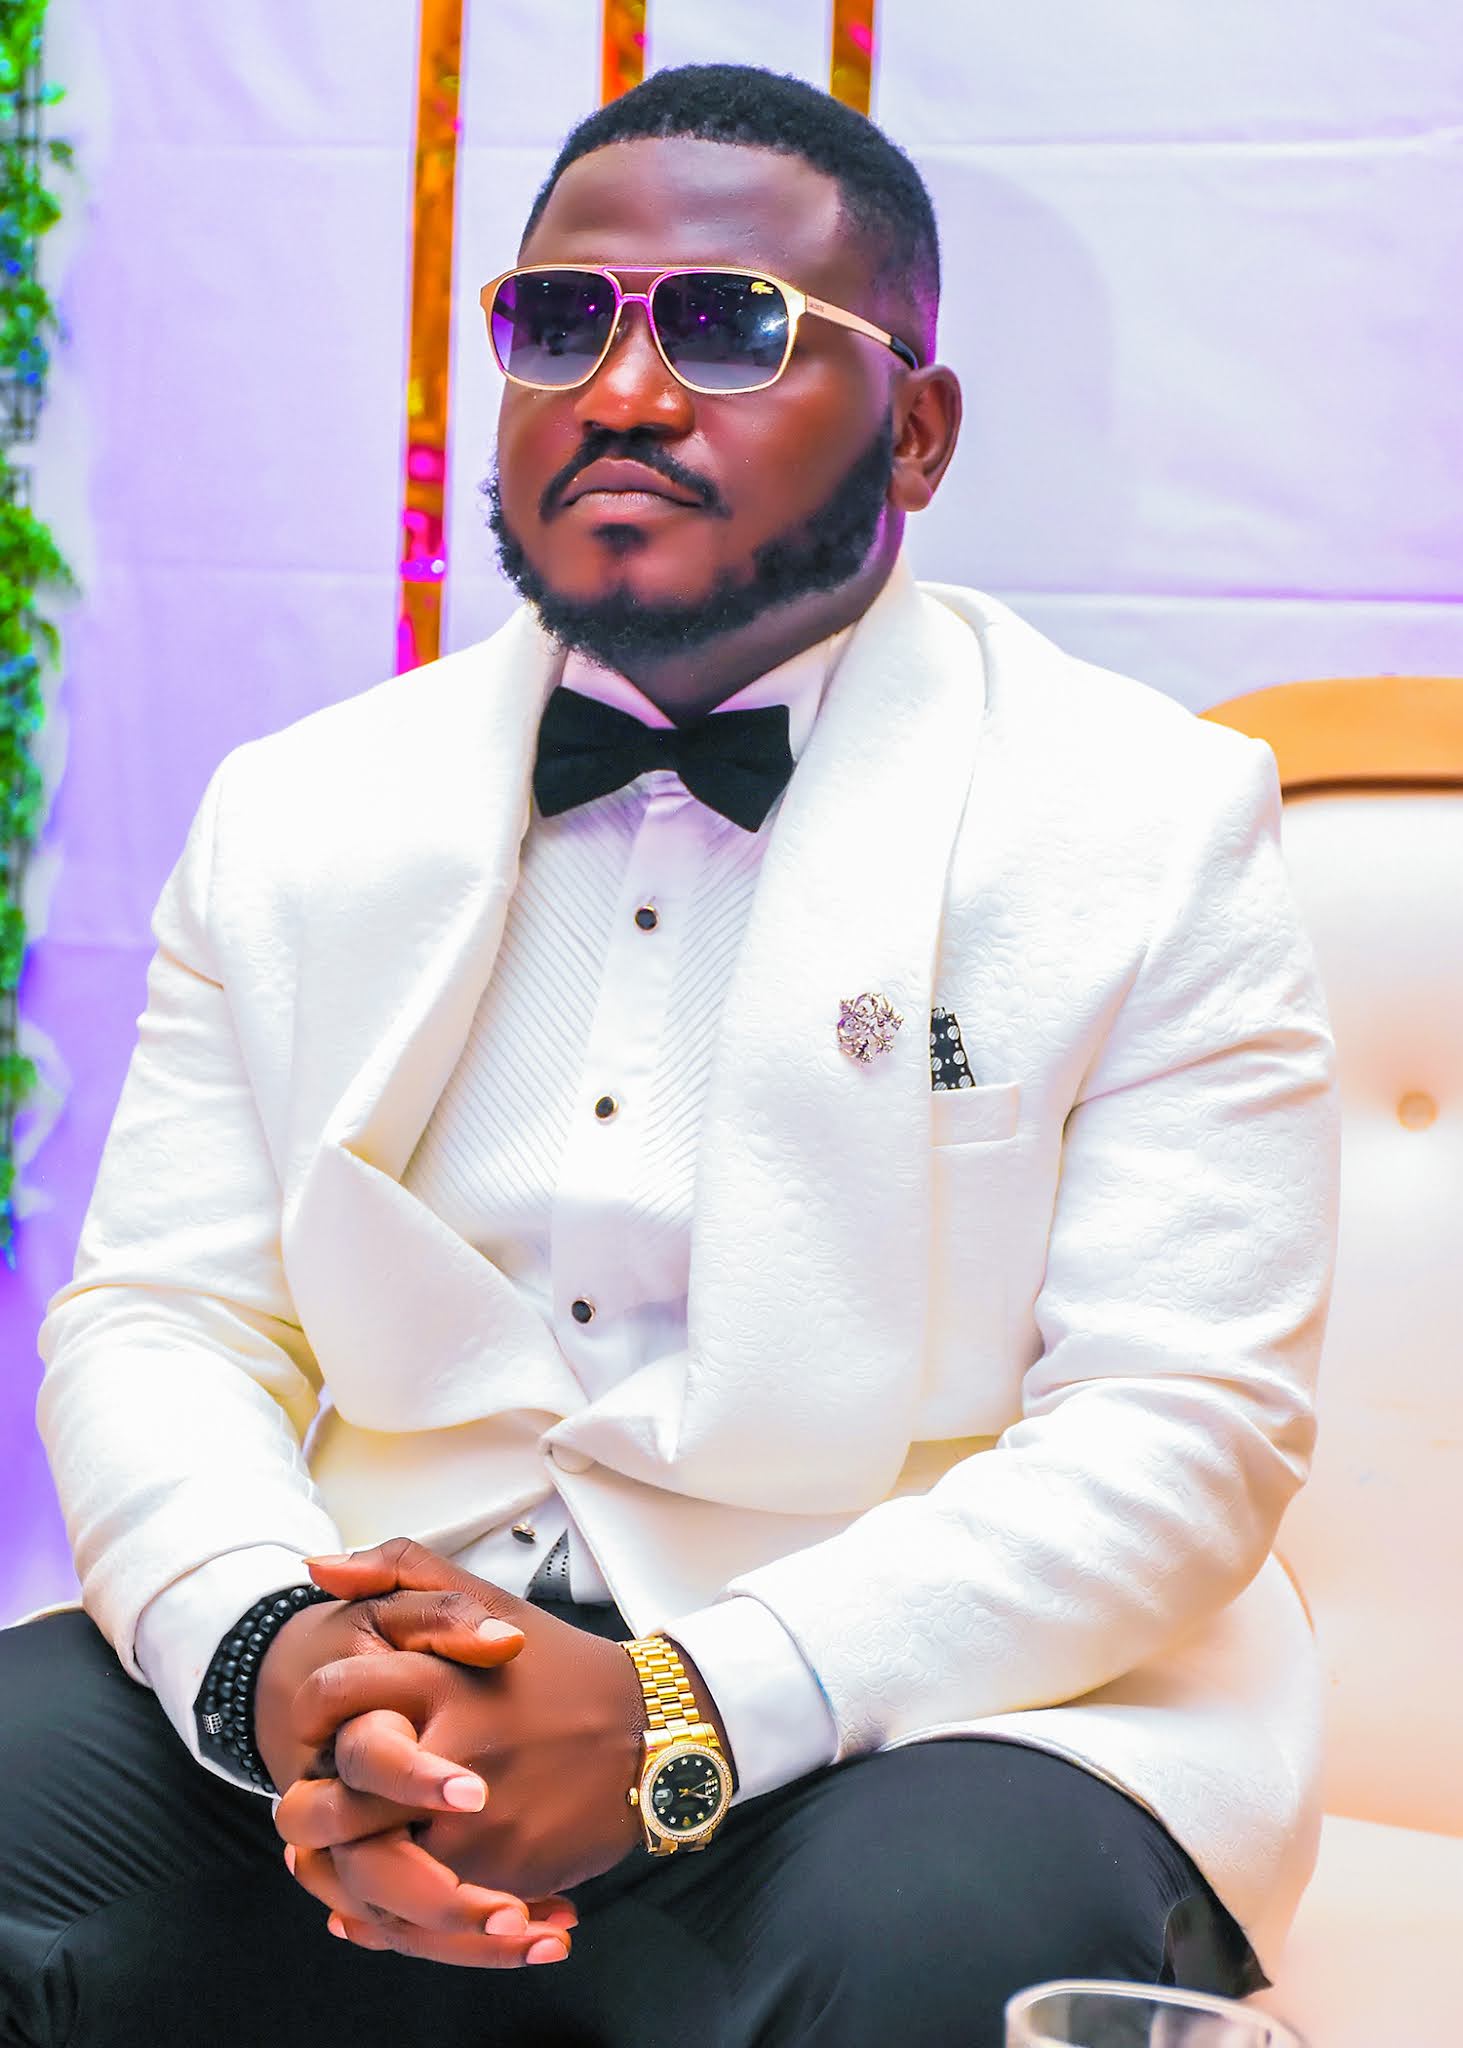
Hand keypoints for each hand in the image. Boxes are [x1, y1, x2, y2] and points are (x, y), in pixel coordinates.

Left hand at [281, 1539, 649, 1903]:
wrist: (651, 1734)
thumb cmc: (559, 1669)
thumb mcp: (487, 1598)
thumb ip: (401, 1570)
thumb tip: (317, 1568)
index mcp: (439, 1678)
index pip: (330, 1698)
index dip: (305, 1720)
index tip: (312, 1735)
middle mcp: (451, 1750)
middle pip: (333, 1803)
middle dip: (307, 1814)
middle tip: (304, 1815)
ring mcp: (477, 1821)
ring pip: (367, 1873)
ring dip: (341, 1879)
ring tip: (337, 1865)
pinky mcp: (501, 1873)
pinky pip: (420, 1912)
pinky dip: (391, 1919)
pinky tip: (379, 1906)